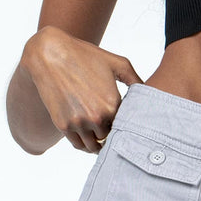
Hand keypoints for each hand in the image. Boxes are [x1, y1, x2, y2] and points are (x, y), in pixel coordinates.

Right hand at [21, 26, 143, 153]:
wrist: (51, 54)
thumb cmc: (86, 56)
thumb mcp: (118, 63)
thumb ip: (136, 80)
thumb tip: (150, 93)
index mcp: (112, 103)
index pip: (126, 124)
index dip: (127, 123)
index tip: (128, 122)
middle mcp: (96, 116)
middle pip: (111, 136)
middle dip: (112, 133)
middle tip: (114, 131)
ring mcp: (78, 122)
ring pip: (94, 146)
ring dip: (99, 144)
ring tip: (103, 140)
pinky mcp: (62, 125)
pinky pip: (77, 145)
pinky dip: (84, 145)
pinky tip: (89, 140)